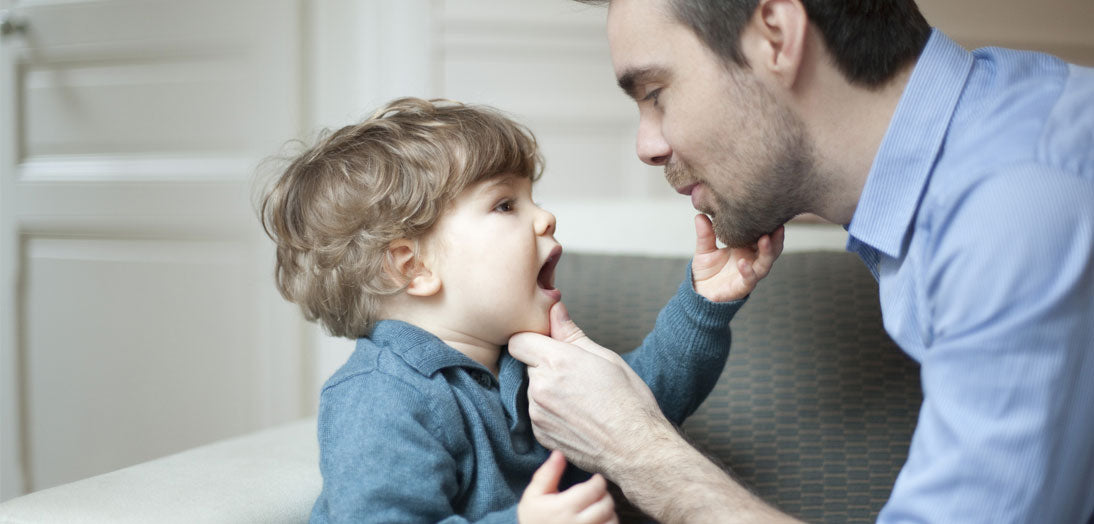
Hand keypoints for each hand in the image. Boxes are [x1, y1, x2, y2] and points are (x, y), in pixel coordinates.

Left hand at [509, 302, 670, 475]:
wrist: (636, 448)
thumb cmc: (628, 401)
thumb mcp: (605, 357)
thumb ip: (572, 333)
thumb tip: (555, 309)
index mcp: (556, 361)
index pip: (518, 341)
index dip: (532, 340)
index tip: (547, 344)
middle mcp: (541, 387)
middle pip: (526, 366)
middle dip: (544, 365)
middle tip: (574, 374)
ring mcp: (538, 414)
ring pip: (532, 390)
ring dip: (547, 390)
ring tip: (579, 398)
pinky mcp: (540, 434)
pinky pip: (537, 414)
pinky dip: (550, 412)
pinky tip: (576, 416)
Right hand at [518, 451, 617, 523]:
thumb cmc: (531, 518)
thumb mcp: (533, 495)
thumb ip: (547, 474)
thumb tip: (559, 453)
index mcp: (564, 508)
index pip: (594, 490)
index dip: (599, 481)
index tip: (596, 479)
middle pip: (606, 506)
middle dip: (605, 496)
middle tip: (599, 493)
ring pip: (612, 521)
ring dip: (610, 513)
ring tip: (600, 508)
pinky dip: (609, 523)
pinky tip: (600, 521)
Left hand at [691, 215, 783, 301]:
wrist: (699, 293)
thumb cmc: (706, 271)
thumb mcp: (704, 249)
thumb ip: (705, 234)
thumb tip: (700, 215)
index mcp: (746, 248)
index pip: (762, 235)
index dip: (768, 225)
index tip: (770, 212)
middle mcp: (751, 260)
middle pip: (772, 248)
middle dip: (776, 237)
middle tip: (777, 225)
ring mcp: (749, 274)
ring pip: (765, 263)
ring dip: (767, 251)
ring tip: (765, 239)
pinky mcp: (742, 287)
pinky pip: (749, 279)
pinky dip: (748, 271)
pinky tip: (743, 263)